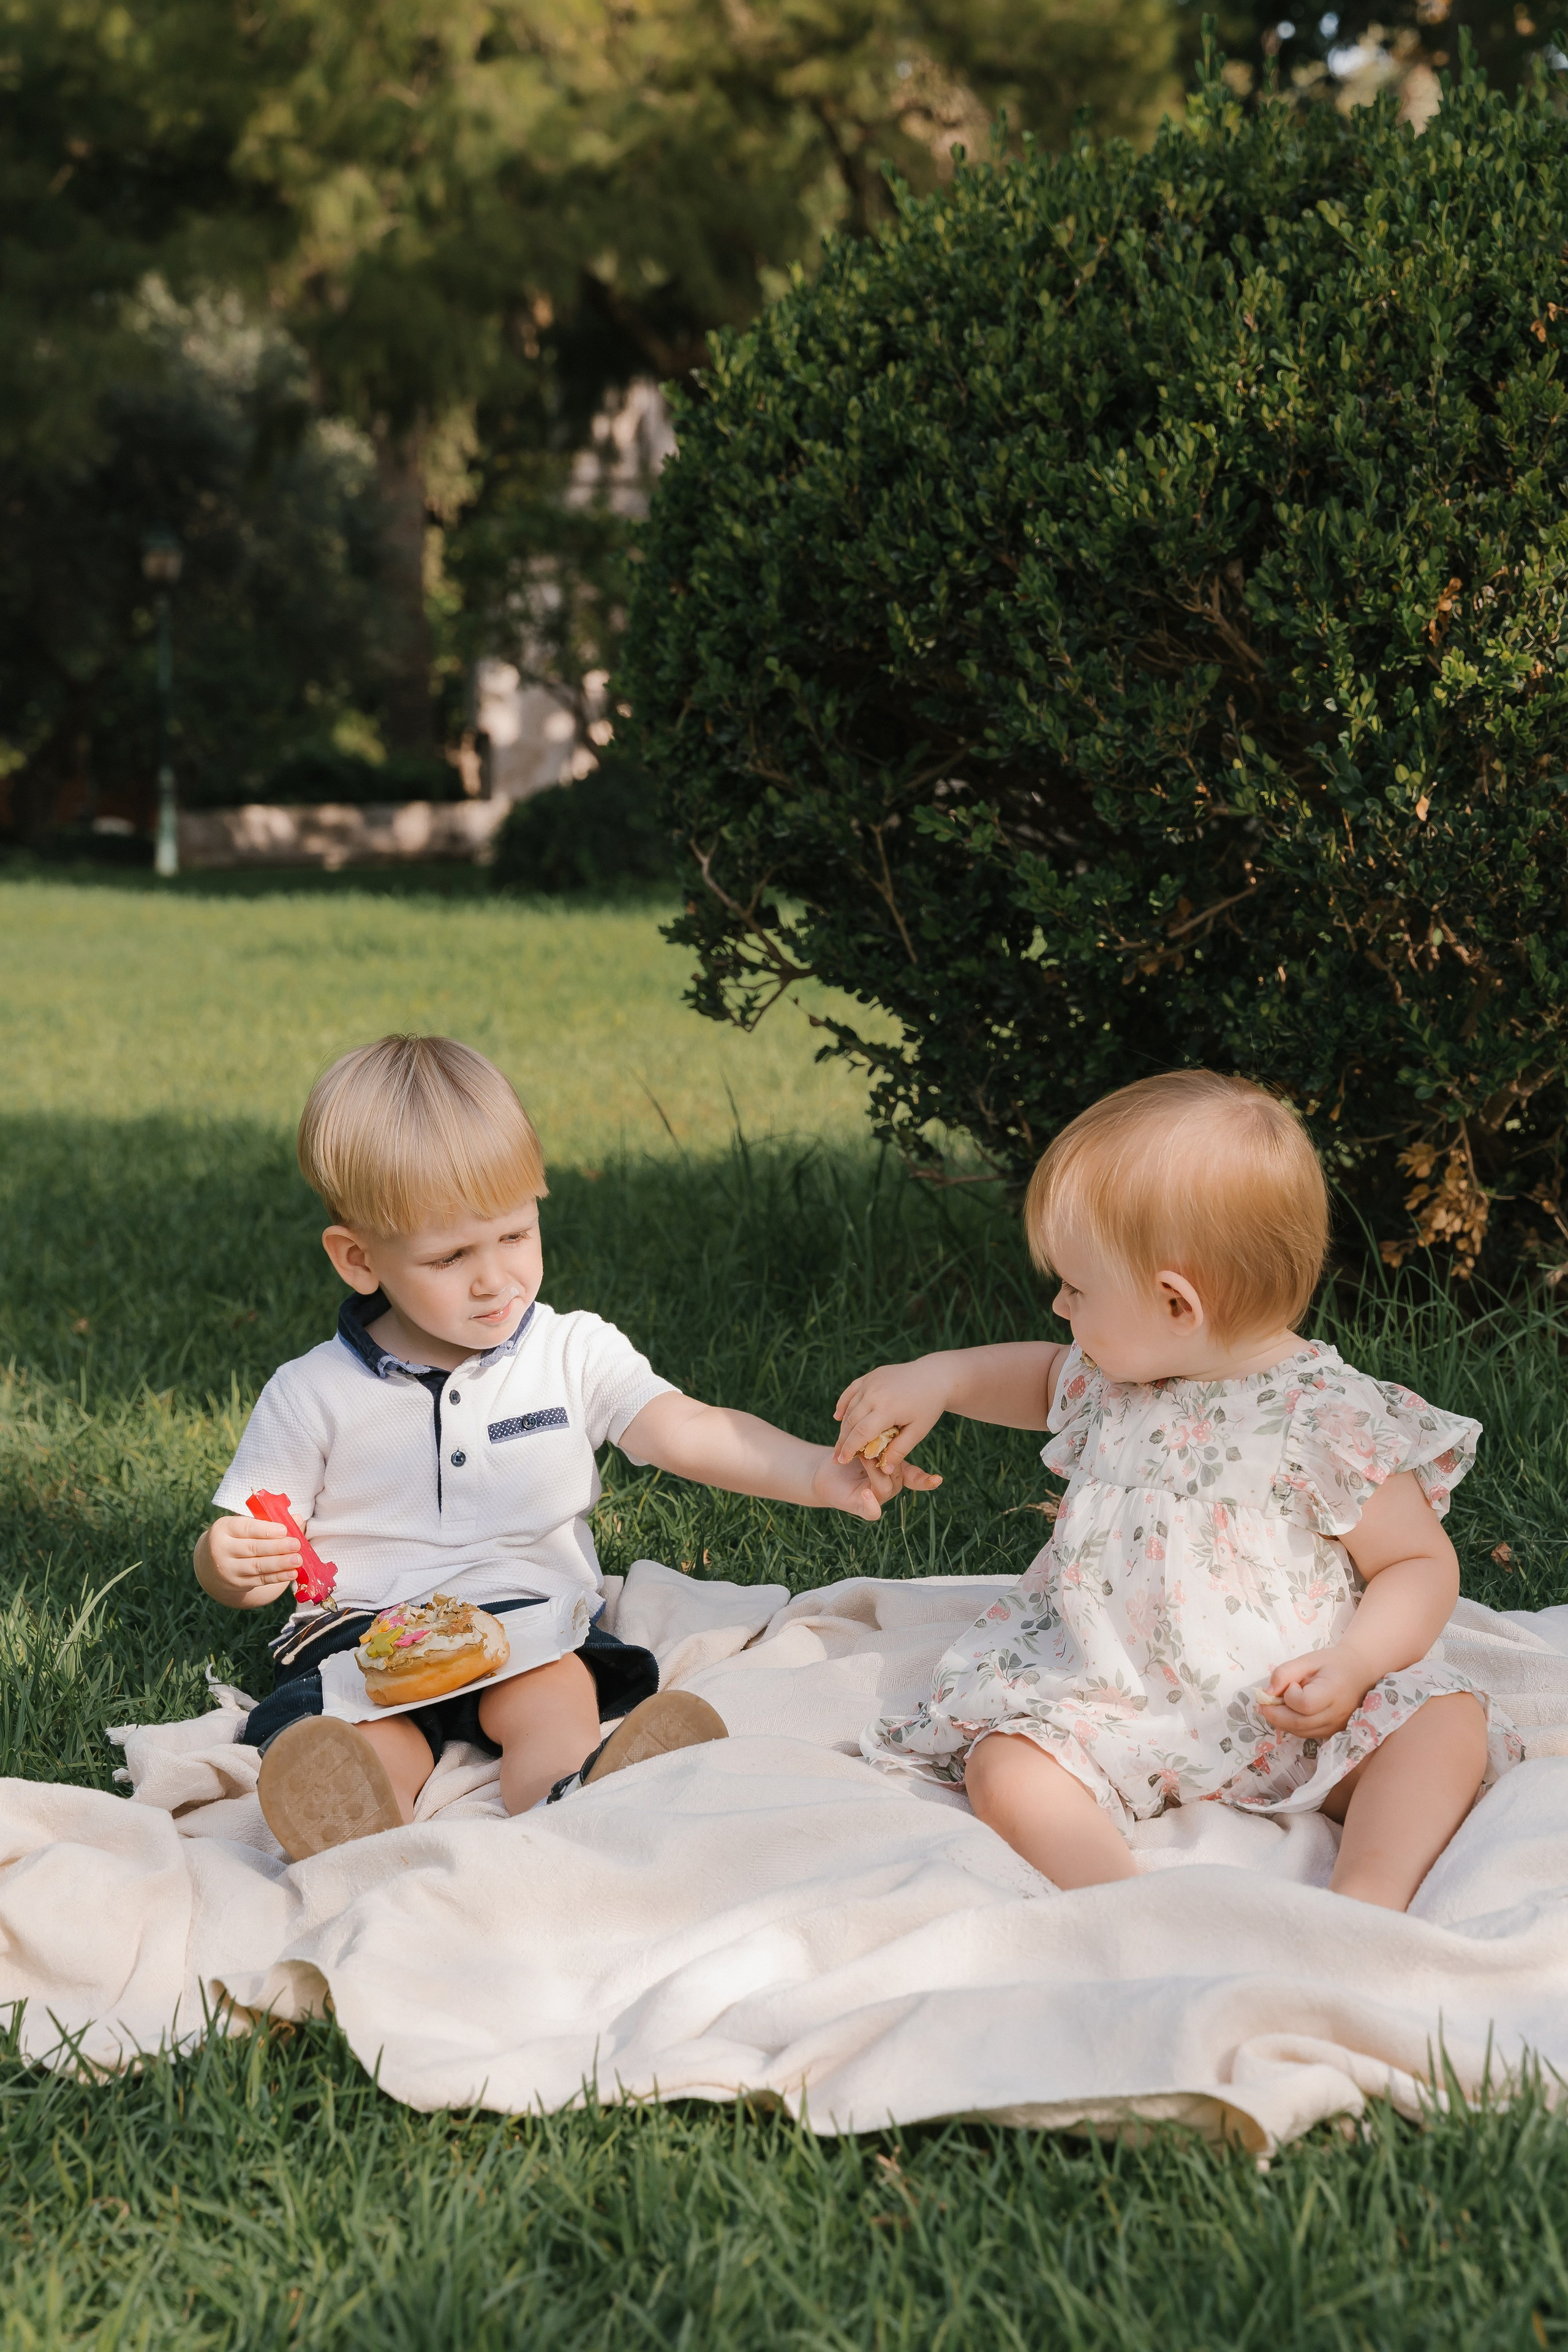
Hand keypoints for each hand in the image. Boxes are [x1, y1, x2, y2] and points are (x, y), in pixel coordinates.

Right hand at [196, 1515, 299, 1608]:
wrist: (213, 1564)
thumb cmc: (237, 1538)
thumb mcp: (246, 1526)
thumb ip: (271, 1521)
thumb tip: (297, 1519)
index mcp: (223, 1528)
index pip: (245, 1528)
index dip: (266, 1530)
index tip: (284, 1530)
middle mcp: (221, 1549)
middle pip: (252, 1548)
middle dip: (276, 1547)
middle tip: (296, 1545)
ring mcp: (227, 1569)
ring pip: (256, 1566)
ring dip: (279, 1563)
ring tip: (297, 1560)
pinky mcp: (236, 1583)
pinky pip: (259, 1580)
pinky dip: (277, 1577)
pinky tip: (292, 1573)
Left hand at [809, 1446, 940, 1521]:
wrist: (825, 1469)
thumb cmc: (849, 1455)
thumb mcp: (868, 1444)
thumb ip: (884, 1441)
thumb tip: (894, 1424)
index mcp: (895, 1473)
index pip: (916, 1478)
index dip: (926, 1480)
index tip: (939, 1479)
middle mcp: (889, 1487)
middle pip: (898, 1475)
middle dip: (889, 1459)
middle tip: (876, 1444)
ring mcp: (877, 1498)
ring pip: (886, 1487)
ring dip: (875, 1469)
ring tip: (863, 1457)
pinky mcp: (862, 1507)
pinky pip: (872, 1511)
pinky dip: (871, 1503)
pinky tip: (866, 1493)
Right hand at [833, 1354, 953, 1479]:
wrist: (934, 1376)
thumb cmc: (929, 1406)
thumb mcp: (918, 1431)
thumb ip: (900, 1450)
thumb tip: (884, 1470)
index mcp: (888, 1408)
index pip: (861, 1433)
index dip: (849, 1448)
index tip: (842, 1461)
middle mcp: (875, 1393)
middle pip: (851, 1422)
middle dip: (843, 1441)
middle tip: (837, 1457)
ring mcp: (871, 1382)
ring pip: (850, 1408)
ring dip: (843, 1426)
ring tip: (841, 1442)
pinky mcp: (870, 1376)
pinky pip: (851, 1391)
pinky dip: (843, 1404)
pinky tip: (838, 1417)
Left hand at [1258, 1643, 1378, 1740]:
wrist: (1360, 1674)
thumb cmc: (1333, 1664)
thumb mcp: (1308, 1660)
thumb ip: (1285, 1673)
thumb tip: (1267, 1693)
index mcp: (1334, 1691)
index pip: (1305, 1704)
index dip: (1290, 1697)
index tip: (1292, 1684)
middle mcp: (1337, 1715)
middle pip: (1299, 1724)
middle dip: (1275, 1714)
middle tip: (1264, 1701)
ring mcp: (1336, 1728)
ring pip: (1300, 1732)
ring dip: (1281, 1721)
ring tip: (1278, 1704)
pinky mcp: (1333, 1734)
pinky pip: (1306, 1734)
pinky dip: (1292, 1725)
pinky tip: (1290, 1711)